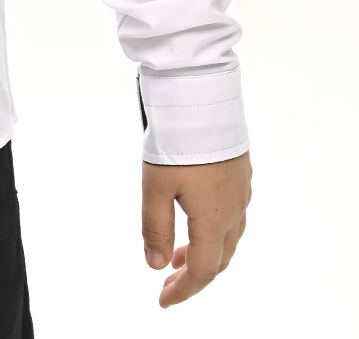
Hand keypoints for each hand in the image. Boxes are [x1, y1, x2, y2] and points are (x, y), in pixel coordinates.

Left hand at [141, 151, 250, 306]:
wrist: (202, 96)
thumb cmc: (177, 141)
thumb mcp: (156, 187)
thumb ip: (156, 228)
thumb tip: (156, 265)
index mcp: (215, 219)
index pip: (203, 270)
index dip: (183, 290)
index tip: (163, 300)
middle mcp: (234, 209)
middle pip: (220, 258)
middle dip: (194, 275)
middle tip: (169, 281)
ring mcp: (241, 190)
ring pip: (229, 236)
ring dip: (205, 251)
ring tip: (179, 254)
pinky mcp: (239, 172)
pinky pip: (233, 214)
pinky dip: (214, 230)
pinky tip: (197, 218)